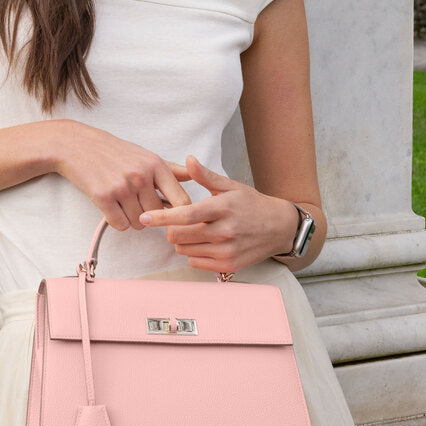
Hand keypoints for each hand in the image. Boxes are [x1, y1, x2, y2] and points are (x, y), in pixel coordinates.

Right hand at [52, 121, 191, 230]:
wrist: (76, 144)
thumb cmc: (113, 151)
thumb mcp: (145, 154)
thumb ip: (171, 169)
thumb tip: (194, 176)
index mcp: (156, 165)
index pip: (182, 201)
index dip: (180, 214)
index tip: (171, 218)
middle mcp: (141, 176)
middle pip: (158, 216)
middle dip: (149, 216)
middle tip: (136, 205)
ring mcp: (122, 186)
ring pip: (139, 223)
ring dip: (131, 219)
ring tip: (121, 203)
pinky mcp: (104, 197)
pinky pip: (120, 225)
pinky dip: (116, 221)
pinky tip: (110, 208)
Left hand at [137, 156, 297, 274]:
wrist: (280, 228)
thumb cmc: (252, 204)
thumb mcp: (230, 186)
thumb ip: (205, 176)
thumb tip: (188, 159)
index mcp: (222, 208)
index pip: (186, 215)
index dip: (162, 217)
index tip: (145, 217)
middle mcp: (224, 232)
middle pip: (178, 236)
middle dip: (170, 228)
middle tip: (177, 221)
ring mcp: (226, 251)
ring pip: (184, 250)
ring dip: (182, 241)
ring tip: (194, 230)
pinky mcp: (228, 266)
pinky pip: (194, 262)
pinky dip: (193, 253)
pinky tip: (204, 243)